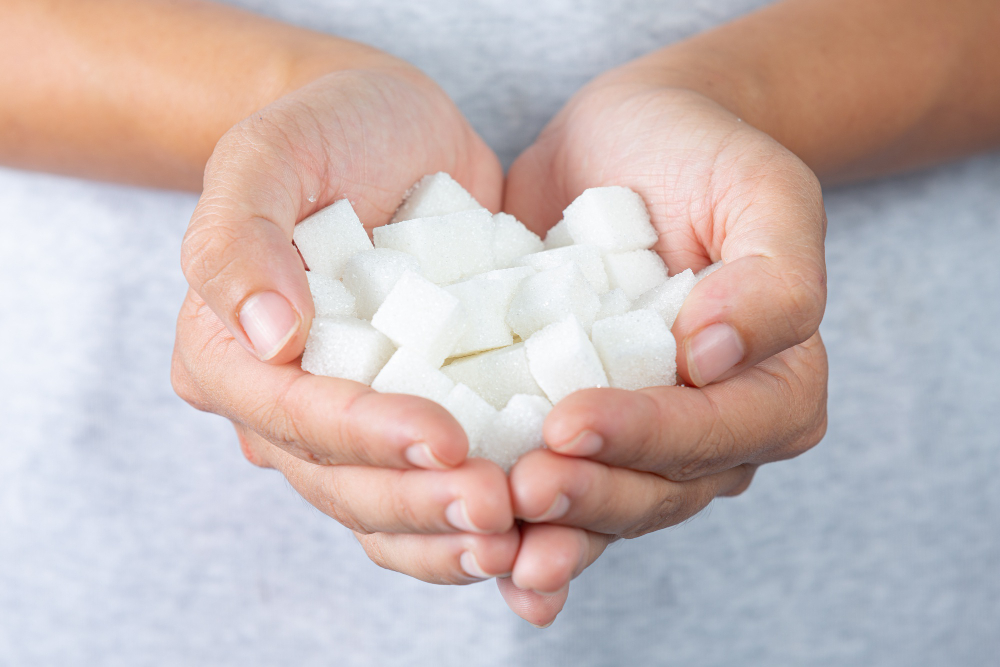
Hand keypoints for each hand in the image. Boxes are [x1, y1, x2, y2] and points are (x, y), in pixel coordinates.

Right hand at [171, 60, 519, 583]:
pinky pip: (435, 489)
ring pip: (386, 510)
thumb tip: (268, 338)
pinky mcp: (415, 418)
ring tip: (519, 541)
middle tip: (499, 511)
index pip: (293, 416)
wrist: (392, 131)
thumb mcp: (268, 154)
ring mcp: (354, 421)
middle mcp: (285, 407)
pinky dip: (474, 525)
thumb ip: (240, 239)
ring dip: (448, 538)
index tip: (447, 439)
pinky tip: (532, 540)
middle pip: (341, 484)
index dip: (366, 438)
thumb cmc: (324, 130)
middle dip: (418, 505)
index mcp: (230, 357)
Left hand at [498, 70, 827, 625]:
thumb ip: (772, 277)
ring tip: (495, 537)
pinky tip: (488, 561)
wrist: (626, 140)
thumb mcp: (762, 190)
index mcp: (775, 385)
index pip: (718, 430)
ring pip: (607, 506)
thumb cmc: (702, 155)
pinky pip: (560, 486)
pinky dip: (526, 531)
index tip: (570, 422)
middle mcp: (713, 429)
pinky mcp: (576, 426)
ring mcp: (640, 436)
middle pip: (660, 489)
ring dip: (553, 531)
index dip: (647, 437)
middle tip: (520, 489)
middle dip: (590, 497)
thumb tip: (716, 356)